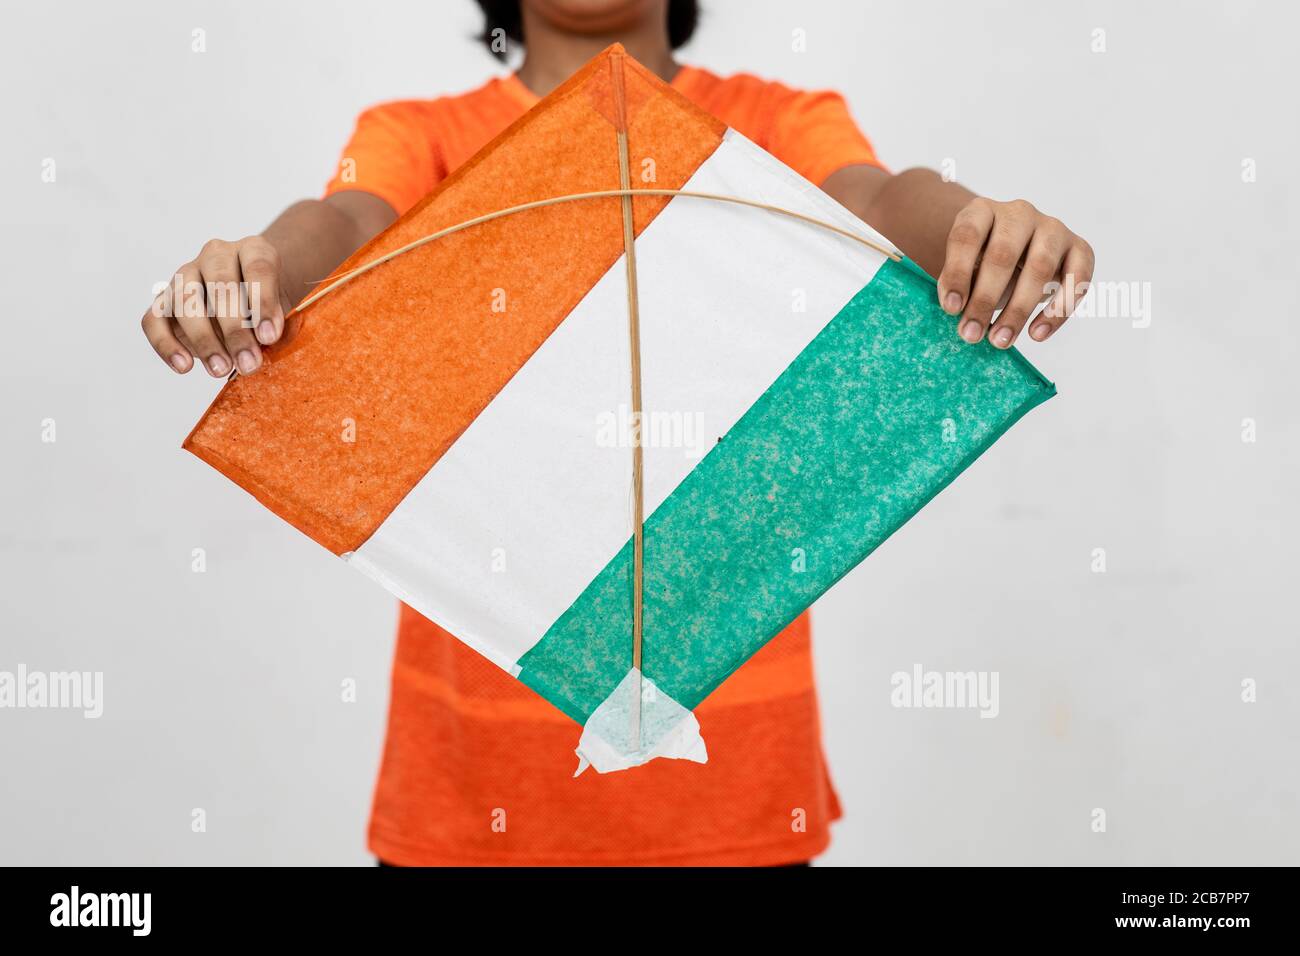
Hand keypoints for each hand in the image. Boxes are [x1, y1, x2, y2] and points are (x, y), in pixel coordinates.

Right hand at [141, 235, 289, 376]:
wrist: (250, 302)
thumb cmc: (270, 308)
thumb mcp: (283, 313)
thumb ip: (276, 325)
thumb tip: (262, 344)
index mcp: (253, 249)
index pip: (258, 267)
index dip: (263, 303)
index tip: (269, 338)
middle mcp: (217, 255)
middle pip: (220, 284)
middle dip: (235, 329)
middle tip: (248, 363)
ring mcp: (186, 273)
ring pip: (185, 300)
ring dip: (203, 339)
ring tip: (221, 369)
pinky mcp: (163, 298)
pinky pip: (154, 319)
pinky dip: (166, 344)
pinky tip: (184, 367)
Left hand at [937, 198, 1093, 347]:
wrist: (1018, 254)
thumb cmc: (983, 264)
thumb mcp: (964, 269)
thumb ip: (956, 283)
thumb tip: (957, 308)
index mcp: (982, 211)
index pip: (967, 236)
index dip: (958, 273)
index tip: (951, 309)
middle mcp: (1019, 213)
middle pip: (1003, 255)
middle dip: (985, 300)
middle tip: (971, 334)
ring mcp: (1052, 227)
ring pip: (1040, 267)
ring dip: (1019, 309)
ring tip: (1001, 340)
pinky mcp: (1079, 247)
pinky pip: (1077, 278)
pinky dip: (1058, 310)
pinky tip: (1037, 334)